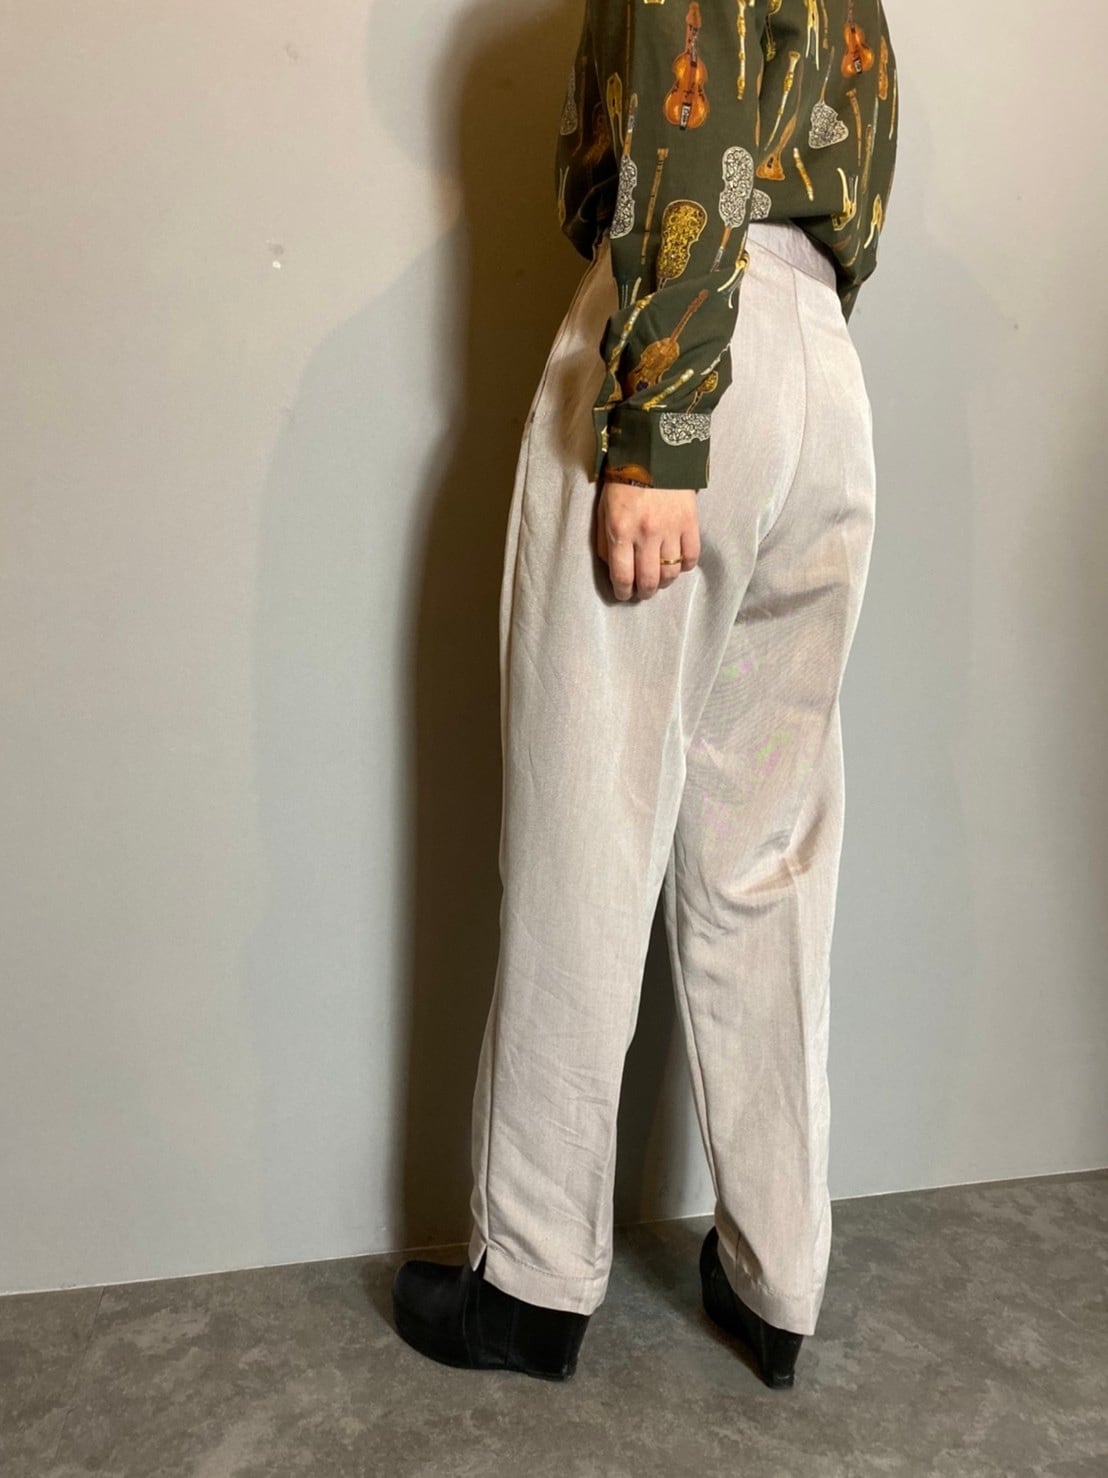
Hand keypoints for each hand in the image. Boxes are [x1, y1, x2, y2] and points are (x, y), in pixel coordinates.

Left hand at [596, 478, 699, 600]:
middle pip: (648, 580)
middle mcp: (646, 534)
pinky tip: (677, 563)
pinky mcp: (690, 523)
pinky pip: (691, 557)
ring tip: (659, 579)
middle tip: (642, 592)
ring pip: (670, 573)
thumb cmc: (623, 481)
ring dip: (664, 582)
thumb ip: (605, 541)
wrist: (654, 452)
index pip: (622, 576)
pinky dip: (684, 566)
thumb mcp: (603, 510)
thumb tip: (613, 567)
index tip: (623, 594)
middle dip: (644, 592)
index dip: (623, 592)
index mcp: (621, 531)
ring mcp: (670, 530)